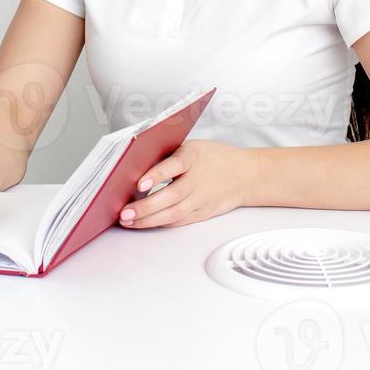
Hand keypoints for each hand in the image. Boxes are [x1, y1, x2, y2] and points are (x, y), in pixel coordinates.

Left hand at [118, 140, 254, 228]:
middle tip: (124, 212)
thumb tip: (135, 166)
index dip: (157, 174)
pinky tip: (144, 223)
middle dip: (146, 207)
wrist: (245, 174)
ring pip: (174, 213)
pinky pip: (179, 221)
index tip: (139, 183)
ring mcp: (201, 199)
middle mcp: (198, 179)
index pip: (174, 165)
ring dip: (149, 220)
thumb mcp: (192, 147)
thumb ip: (169, 156)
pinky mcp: (202, 213)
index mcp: (194, 156)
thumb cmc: (212, 156)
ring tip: (128, 221)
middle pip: (171, 196)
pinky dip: (160, 223)